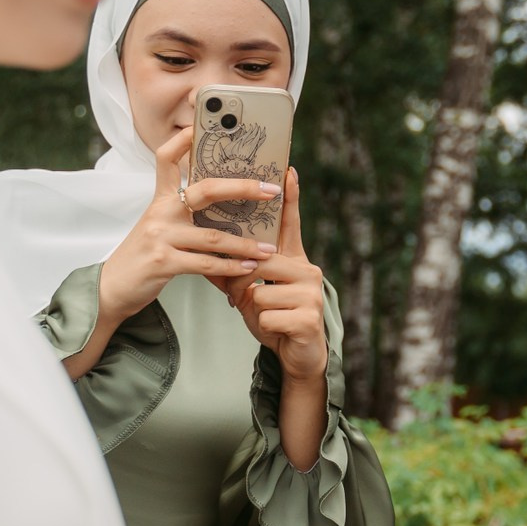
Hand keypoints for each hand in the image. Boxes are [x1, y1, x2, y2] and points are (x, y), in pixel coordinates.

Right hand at [98, 124, 281, 323]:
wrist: (113, 288)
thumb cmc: (143, 256)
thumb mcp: (158, 226)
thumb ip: (182, 213)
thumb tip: (222, 203)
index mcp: (160, 200)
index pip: (167, 158)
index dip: (183, 140)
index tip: (203, 126)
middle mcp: (160, 212)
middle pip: (206, 190)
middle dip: (243, 188)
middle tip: (271, 190)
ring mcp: (160, 236)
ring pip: (213, 236)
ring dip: (245, 244)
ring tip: (268, 248)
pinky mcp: (163, 262)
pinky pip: (205, 264)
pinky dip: (231, 268)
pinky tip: (248, 268)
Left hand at [215, 167, 327, 381]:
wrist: (299, 357)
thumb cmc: (276, 319)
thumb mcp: (254, 291)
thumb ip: (240, 269)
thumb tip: (213, 248)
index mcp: (295, 260)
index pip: (290, 224)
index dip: (290, 197)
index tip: (287, 169)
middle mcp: (309, 270)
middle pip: (261, 261)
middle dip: (245, 282)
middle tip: (246, 297)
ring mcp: (312, 293)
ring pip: (261, 291)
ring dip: (254, 308)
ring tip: (268, 316)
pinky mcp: (310, 317)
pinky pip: (267, 315)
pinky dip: (263, 326)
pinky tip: (277, 330)